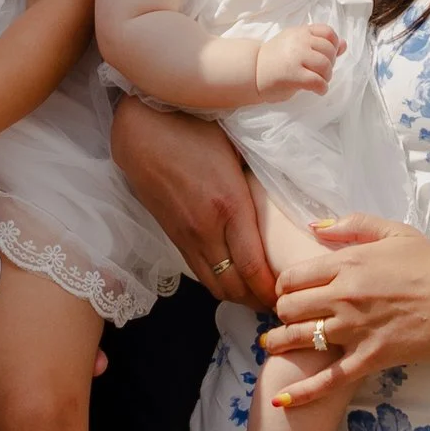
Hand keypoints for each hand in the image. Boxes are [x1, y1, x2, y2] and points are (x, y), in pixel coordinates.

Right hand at [112, 99, 276, 304]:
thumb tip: (283, 197)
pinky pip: (199, 271)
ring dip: (237, 296)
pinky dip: (218, 282)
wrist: (141, 130)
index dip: (270, 291)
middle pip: (233, 287)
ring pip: (213, 285)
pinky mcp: (172, 236)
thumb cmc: (193, 128)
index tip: (288, 296)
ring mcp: (185, 237)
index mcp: (229, 206)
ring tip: (258, 295)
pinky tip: (232, 277)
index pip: (253, 267)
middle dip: (257, 302)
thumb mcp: (236, 149)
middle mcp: (206, 230)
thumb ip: (257, 180)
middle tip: (279, 301)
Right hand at [252, 23, 341, 102]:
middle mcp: (299, 41)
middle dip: (330, 64)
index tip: (327, 55)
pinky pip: (318, 81)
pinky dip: (322, 88)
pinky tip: (318, 90)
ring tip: (319, 81)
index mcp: (301, 32)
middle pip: (329, 51)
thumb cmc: (276, 59)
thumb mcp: (297, 45)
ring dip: (326, 77)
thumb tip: (344, 44)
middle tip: (320, 72)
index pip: (328, 32)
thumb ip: (320, 44)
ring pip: (325, 65)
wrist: (252, 71)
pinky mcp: (293, 75)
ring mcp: (296, 57)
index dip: (333, 45)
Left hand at [258, 219, 429, 405]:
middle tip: (284, 317)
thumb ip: (352, 226)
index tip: (287, 291)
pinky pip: (329, 380)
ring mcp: (356, 329)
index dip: (283, 285)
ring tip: (271, 346)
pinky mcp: (371, 358)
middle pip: (289, 308)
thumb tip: (314, 226)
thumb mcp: (394, 232)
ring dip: (279, 343)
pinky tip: (280, 401)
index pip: (293, 277)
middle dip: (280, 313)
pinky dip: (301, 392)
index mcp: (347, 263)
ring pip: (300, 339)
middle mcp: (344, 296)